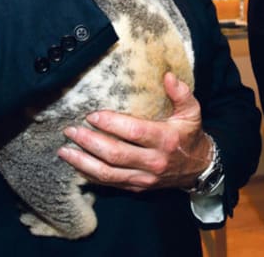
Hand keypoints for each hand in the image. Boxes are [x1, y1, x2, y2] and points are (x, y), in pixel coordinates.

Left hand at [57, 73, 212, 191]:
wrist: (199, 168)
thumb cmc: (190, 135)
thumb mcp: (192, 111)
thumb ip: (181, 93)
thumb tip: (168, 76)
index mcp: (165, 139)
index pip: (133, 132)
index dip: (111, 124)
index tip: (92, 115)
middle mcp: (153, 162)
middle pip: (115, 154)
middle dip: (89, 142)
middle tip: (71, 131)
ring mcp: (144, 178)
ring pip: (108, 173)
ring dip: (83, 162)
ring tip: (65, 150)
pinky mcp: (137, 187)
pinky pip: (110, 184)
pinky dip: (91, 175)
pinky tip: (76, 166)